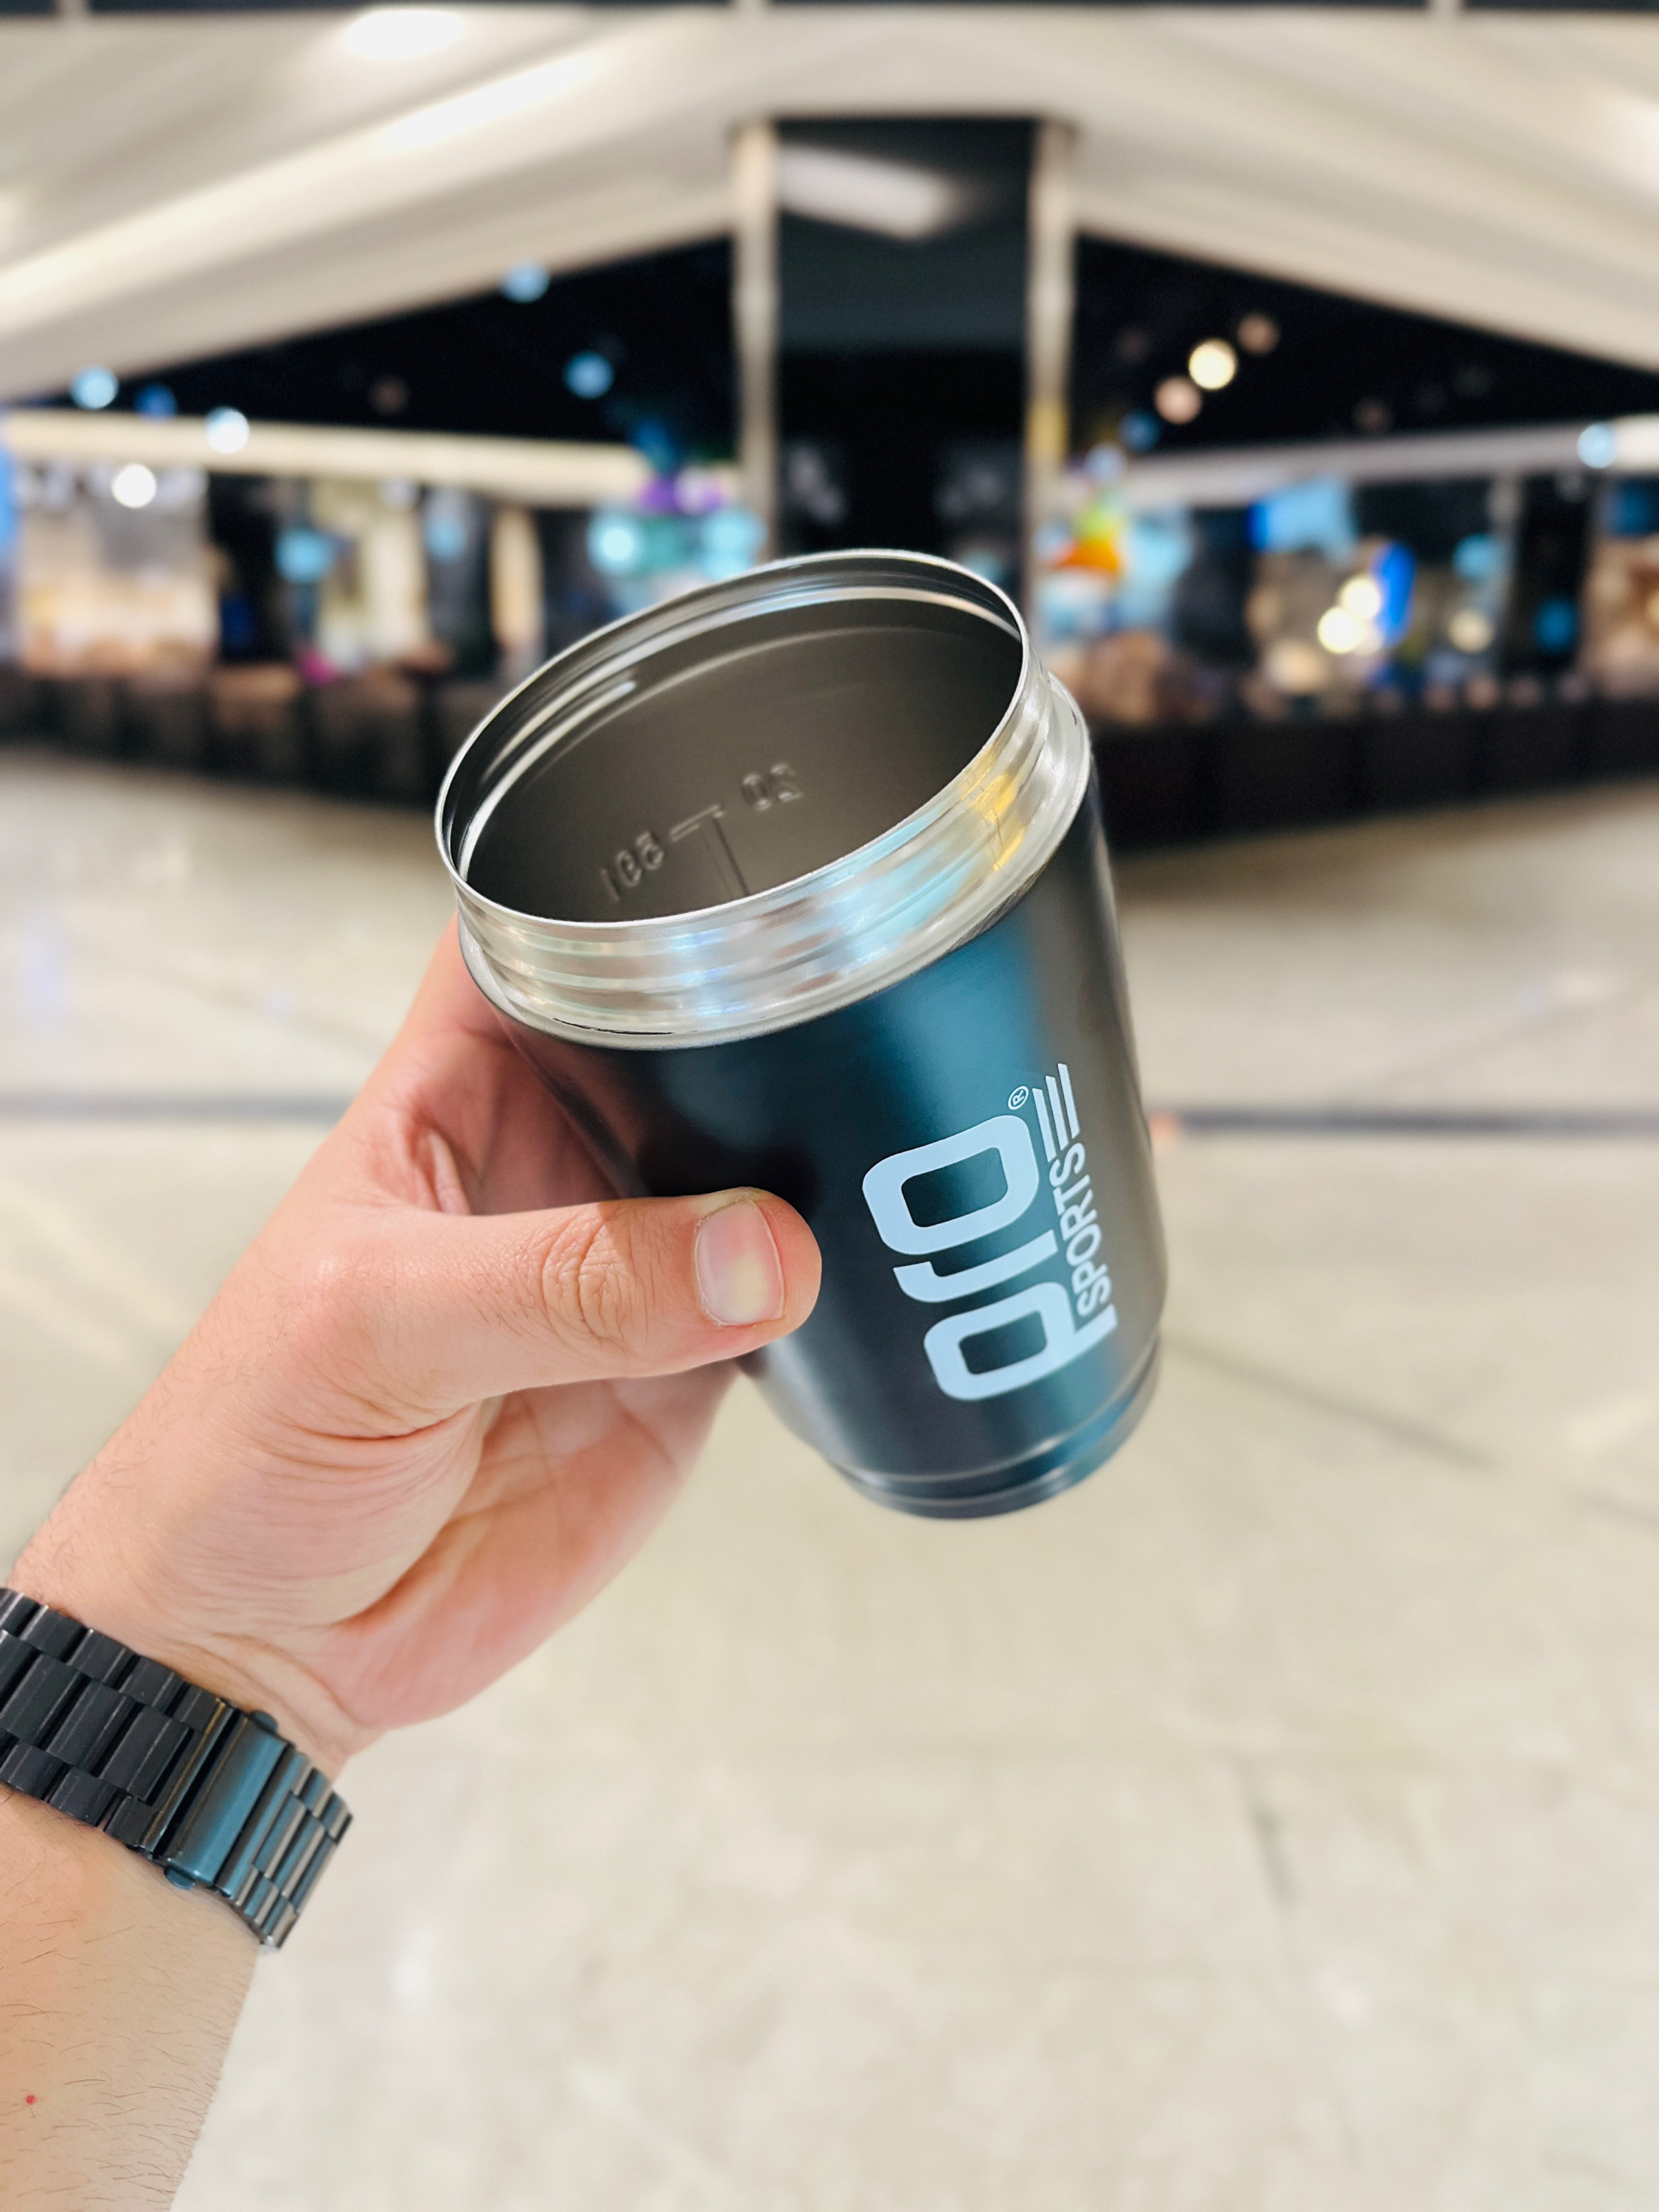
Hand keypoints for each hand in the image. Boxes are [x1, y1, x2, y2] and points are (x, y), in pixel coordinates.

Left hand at [11, 926, 819, 1777]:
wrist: (268, 1646)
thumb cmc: (244, 1451)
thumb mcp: (374, 1330)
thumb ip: (559, 1286)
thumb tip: (750, 1251)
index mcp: (459, 1088)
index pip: (549, 933)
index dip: (633, 883)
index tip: (742, 874)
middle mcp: (559, 1160)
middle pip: (694, 1040)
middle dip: (775, 1029)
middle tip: (863, 1037)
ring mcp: (631, 1267)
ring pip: (759, 1178)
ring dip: (822, 1172)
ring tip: (895, 1167)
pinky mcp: (681, 1376)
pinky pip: (786, 1314)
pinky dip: (835, 1299)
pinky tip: (879, 1279)